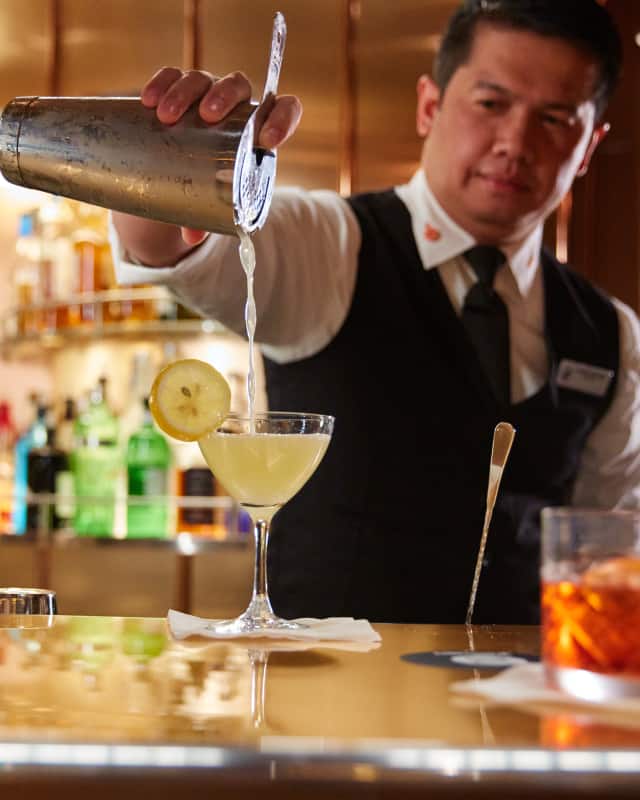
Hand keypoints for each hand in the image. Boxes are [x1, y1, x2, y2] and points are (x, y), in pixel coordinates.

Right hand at [141, 67, 302, 244]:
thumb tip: (192, 238)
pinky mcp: (176, 87)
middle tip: (206, 117)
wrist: (180, 163)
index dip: (282, 119)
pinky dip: (161, 83)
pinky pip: (171, 75)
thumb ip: (206, 215)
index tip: (266, 140)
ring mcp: (205, 92)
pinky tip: (147, 101)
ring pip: (201, 79)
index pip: (283, 110)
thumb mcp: (211, 199)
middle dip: (223, 97)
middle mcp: (234, 105)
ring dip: (185, 93)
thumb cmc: (207, 183)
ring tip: (166, 117)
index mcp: (256, 129)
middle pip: (237, 87)